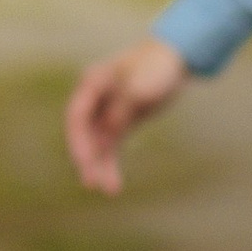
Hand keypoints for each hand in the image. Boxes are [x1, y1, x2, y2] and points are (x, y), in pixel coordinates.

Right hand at [66, 38, 189, 195]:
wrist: (174, 59)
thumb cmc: (157, 67)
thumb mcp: (142, 87)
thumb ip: (123, 110)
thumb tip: (108, 133)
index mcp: (93, 82)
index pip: (77, 115)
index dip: (78, 140)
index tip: (85, 161)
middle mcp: (94, 99)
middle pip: (82, 133)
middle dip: (86, 158)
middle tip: (92, 183)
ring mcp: (105, 111)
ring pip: (96, 144)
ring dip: (100, 167)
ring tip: (109, 191)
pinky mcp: (119, 122)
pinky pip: (110, 147)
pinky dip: (111, 164)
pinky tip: (113, 185)